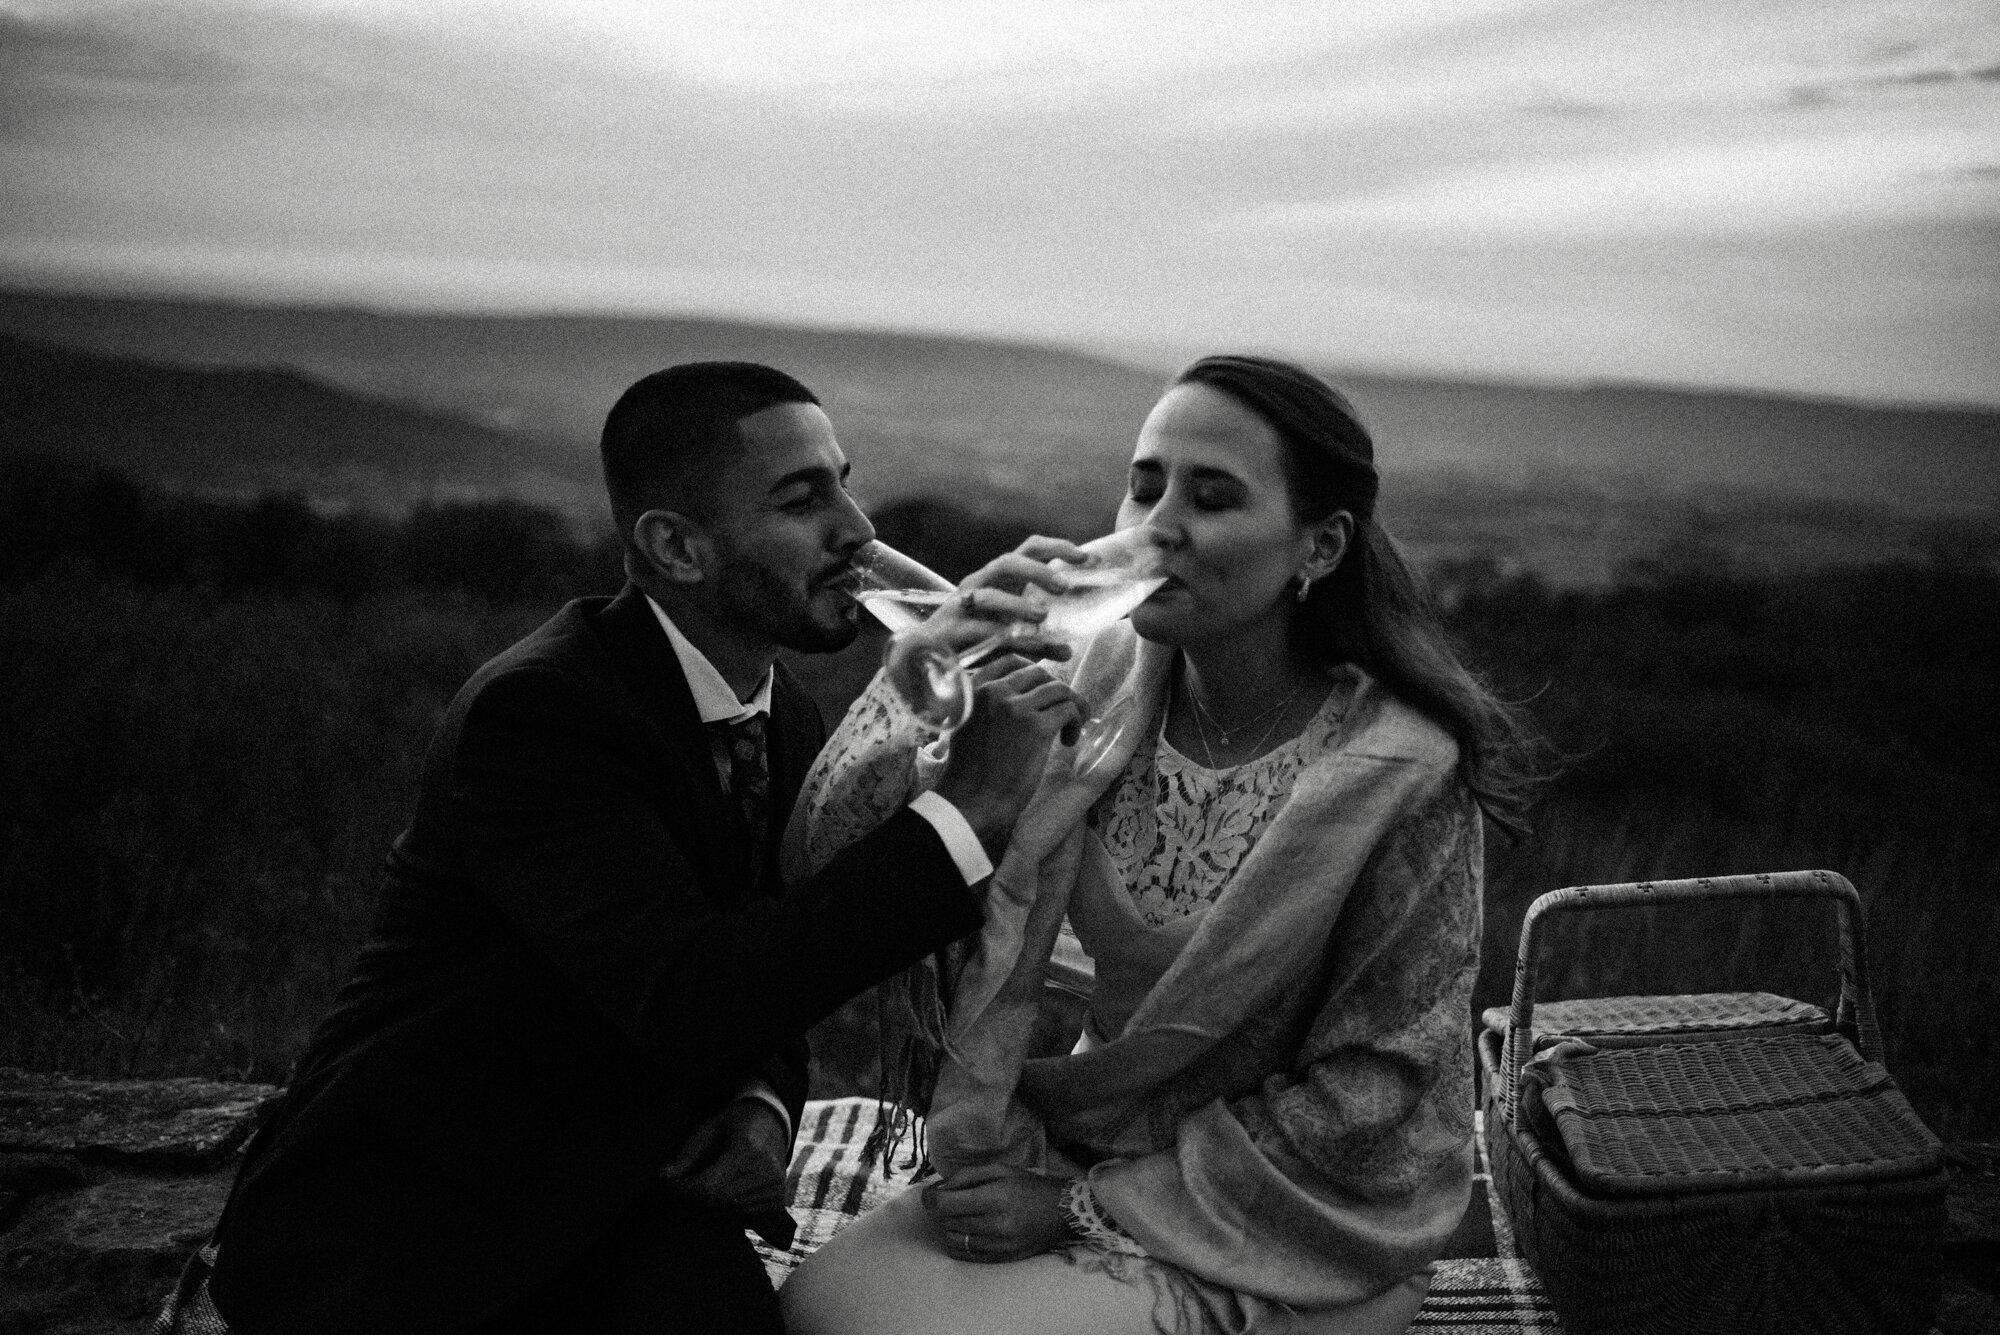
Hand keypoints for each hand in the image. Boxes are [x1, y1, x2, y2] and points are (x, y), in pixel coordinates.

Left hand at [659, 1098, 789, 1219]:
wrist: (770, 1124)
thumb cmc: (733, 1126)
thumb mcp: (707, 1131)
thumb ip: (686, 1156)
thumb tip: (663, 1179)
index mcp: (747, 1149)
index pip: (708, 1187)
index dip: (683, 1192)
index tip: (669, 1187)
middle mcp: (765, 1171)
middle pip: (717, 1202)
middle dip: (692, 1201)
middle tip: (680, 1193)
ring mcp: (775, 1188)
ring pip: (729, 1212)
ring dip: (710, 1207)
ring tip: (701, 1192)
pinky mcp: (778, 1201)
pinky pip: (743, 1216)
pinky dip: (728, 1210)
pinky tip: (724, 1194)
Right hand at [887, 535, 1089, 670]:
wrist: (921, 663)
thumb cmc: (968, 644)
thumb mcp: (1008, 640)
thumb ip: (1037, 642)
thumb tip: (1068, 651)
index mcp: (997, 580)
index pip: (1029, 551)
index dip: (1057, 549)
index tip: (1087, 559)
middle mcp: (978, 586)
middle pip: (1008, 562)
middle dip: (1038, 571)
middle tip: (1064, 587)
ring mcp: (961, 607)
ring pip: (990, 594)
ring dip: (1018, 604)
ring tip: (1042, 616)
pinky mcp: (950, 631)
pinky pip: (980, 631)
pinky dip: (1005, 637)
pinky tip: (1027, 647)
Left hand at [921, 1162, 1078, 1263]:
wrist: (1061, 1213)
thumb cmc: (1028, 1186)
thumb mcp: (999, 1170)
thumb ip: (965, 1177)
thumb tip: (937, 1189)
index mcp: (994, 1198)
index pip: (945, 1204)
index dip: (930, 1199)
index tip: (930, 1195)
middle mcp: (994, 1225)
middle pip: (946, 1221)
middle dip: (945, 1210)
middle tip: (956, 1201)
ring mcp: (997, 1246)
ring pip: (952, 1239)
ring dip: (951, 1226)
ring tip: (964, 1216)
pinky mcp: (999, 1259)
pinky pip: (963, 1254)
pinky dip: (958, 1242)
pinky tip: (968, 1231)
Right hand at [930, 656, 1083, 851]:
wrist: (969, 803)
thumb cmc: (969, 772)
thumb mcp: (966, 725)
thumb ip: (986, 704)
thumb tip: (1024, 692)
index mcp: (973, 689)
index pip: (1011, 658)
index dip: (1036, 669)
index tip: (1047, 688)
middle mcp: (993, 691)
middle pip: (1040, 673)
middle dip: (1056, 691)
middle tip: (1063, 714)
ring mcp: (1015, 707)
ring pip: (1059, 689)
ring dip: (1073, 707)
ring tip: (1070, 730)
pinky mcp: (1036, 727)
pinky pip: (1068, 709)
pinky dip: (1076, 723)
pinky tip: (1068, 741)